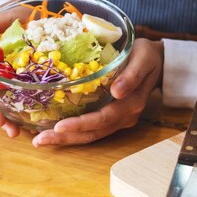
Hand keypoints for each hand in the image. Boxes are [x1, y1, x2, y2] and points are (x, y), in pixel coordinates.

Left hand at [32, 38, 163, 145]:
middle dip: (65, 138)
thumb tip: (117, 92)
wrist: (157, 62)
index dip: (80, 125)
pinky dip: (71, 132)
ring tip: (40, 140)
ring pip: (90, 134)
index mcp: (130, 104)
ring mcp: (117, 120)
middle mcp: (124, 117)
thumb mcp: (143, 58)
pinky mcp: (110, 117)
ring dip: (65, 139)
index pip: (102, 119)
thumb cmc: (147, 55)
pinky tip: (52, 132)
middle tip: (39, 141)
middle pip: (92, 133)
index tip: (58, 127)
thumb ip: (132, 75)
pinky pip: (90, 129)